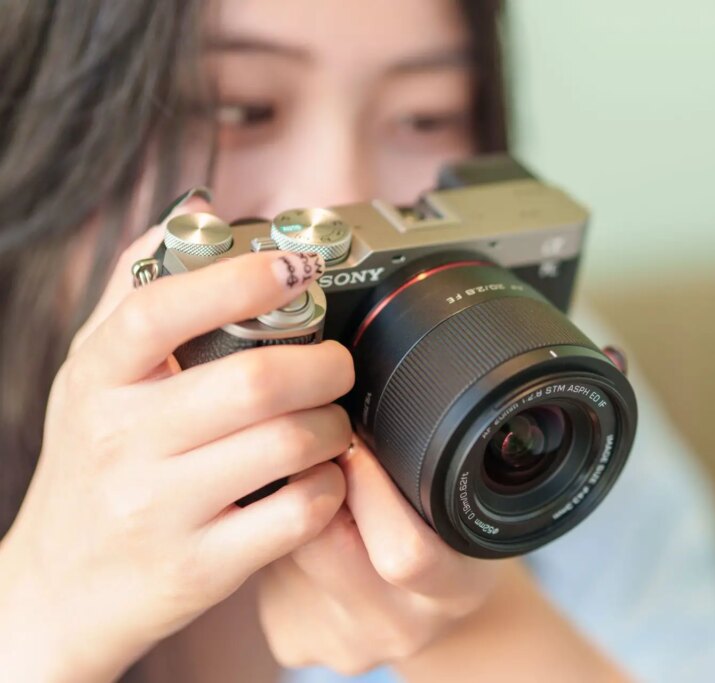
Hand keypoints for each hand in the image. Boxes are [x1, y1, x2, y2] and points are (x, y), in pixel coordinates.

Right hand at [0, 195, 351, 682]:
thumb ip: (142, 290)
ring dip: (332, 426)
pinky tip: (320, 476)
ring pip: (286, 443)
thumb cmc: (93, 469)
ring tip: (329, 422)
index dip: (238, 280)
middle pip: (253, 381)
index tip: (293, 265)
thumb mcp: (94, 377)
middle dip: (322, 364)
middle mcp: (120, 441)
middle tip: (336, 363)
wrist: (59, 591)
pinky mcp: (199, 568)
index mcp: (95, 380)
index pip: (159, 311)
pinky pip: (296, 514)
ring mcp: (157, 510)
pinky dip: (329, 486)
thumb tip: (200, 211)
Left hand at [257, 436, 501, 675]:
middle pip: (326, 545)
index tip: (354, 437)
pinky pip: (267, 571)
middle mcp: (400, 626)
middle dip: (315, 483)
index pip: (406, 552)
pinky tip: (295, 526)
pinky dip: (273, 535)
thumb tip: (347, 391)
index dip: (371, 486)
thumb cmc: (443, 541)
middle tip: (316, 446)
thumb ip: (416, 468)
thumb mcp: (457, 507)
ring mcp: (342, 642)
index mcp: (455, 589)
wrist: (428, 617)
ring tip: (310, 482)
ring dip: (289, 503)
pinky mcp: (294, 642)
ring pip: (287, 550)